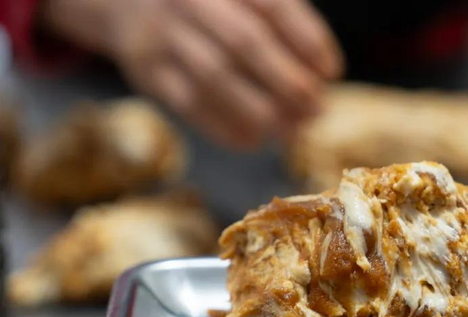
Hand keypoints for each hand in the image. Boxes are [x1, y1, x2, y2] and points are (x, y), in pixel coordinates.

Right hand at [44, 0, 343, 148]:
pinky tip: (253, 140)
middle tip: (317, 109)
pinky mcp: (147, 70)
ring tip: (292, 130)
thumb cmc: (209, 5)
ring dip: (261, 111)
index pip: (274, 5)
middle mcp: (192, 0)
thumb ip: (282, 23)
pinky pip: (190, 104)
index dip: (308, 39)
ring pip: (217, 78)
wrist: (125, 0)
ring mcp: (164, 34)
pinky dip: (226, 127)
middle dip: (288, 82)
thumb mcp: (242, 0)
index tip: (331, 72)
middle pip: (245, 43)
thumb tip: (321, 76)